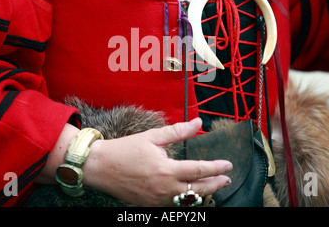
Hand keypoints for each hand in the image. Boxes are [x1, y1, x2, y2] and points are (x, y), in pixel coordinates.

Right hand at [83, 118, 232, 205]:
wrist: (100, 167)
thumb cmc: (124, 150)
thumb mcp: (152, 136)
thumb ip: (177, 131)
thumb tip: (198, 122)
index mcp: (166, 170)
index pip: (199, 170)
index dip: (216, 168)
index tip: (228, 165)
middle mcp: (164, 188)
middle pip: (198, 190)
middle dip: (215, 185)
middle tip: (227, 179)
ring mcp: (157, 200)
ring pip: (187, 201)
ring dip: (202, 194)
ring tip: (212, 186)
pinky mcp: (149, 205)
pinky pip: (173, 206)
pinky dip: (185, 201)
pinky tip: (190, 194)